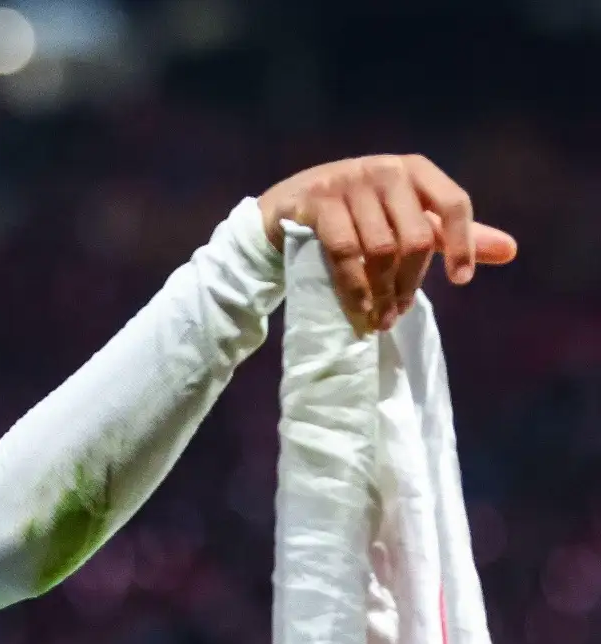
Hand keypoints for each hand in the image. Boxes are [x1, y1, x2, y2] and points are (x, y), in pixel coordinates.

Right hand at [259, 155, 517, 331]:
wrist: (288, 208)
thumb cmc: (357, 215)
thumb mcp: (406, 219)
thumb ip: (452, 235)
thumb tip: (511, 251)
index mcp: (414, 169)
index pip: (453, 203)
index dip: (461, 244)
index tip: (460, 281)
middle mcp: (385, 169)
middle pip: (415, 236)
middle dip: (410, 282)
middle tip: (400, 312)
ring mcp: (347, 182)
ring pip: (380, 248)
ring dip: (383, 292)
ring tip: (380, 318)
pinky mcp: (316, 201)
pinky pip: (346, 252)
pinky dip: (355, 287)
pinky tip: (360, 308)